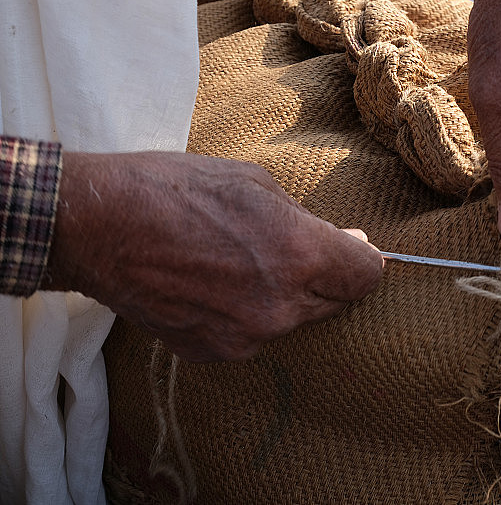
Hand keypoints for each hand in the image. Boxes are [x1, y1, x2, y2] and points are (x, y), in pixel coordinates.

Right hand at [44, 152, 382, 361]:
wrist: (98, 227)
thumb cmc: (174, 190)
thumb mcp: (255, 183)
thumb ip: (308, 222)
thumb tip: (349, 244)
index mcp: (299, 254)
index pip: (366, 276)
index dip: (364, 262)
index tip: (353, 252)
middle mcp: (281, 305)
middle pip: (334, 302)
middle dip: (322, 277)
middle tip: (288, 249)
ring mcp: (247, 336)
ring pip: (293, 321)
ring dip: (282, 297)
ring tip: (238, 263)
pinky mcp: (216, 353)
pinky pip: (253, 335)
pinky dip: (246, 315)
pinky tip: (214, 285)